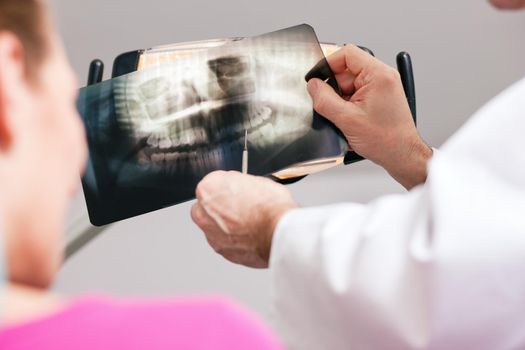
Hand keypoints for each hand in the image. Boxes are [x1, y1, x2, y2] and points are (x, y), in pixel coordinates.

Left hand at [191, 171, 297, 267]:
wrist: (279, 233)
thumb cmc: (270, 207)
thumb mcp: (257, 180)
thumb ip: (239, 184)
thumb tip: (241, 188)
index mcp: (209, 190)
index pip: (212, 183)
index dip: (228, 186)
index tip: (238, 190)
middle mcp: (204, 213)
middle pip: (205, 206)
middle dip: (218, 206)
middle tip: (239, 205)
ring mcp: (212, 235)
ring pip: (214, 227)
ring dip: (225, 225)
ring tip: (248, 222)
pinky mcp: (223, 252)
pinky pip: (225, 242)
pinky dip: (235, 240)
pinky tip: (250, 235)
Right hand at [307, 45, 431, 189]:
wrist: (402, 155)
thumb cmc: (386, 140)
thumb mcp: (347, 120)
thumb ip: (325, 100)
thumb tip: (313, 86)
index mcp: (378, 75)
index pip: (347, 54)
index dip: (327, 64)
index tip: (316, 78)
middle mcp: (382, 77)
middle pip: (345, 72)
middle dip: (334, 89)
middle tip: (331, 107)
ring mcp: (381, 88)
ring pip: (348, 85)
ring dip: (340, 101)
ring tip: (345, 119)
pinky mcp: (378, 98)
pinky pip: (355, 95)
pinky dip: (347, 107)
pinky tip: (350, 121)